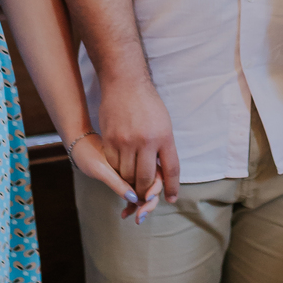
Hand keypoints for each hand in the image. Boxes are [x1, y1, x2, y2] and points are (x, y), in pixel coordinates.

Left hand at [69, 132, 162, 220]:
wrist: (81, 146)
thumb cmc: (89, 153)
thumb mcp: (100, 169)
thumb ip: (117, 182)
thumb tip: (135, 199)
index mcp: (138, 155)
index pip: (156, 175)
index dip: (154, 189)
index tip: (146, 200)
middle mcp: (140, 163)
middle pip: (153, 185)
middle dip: (149, 203)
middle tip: (140, 216)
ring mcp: (134, 171)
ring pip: (145, 191)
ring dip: (141, 206)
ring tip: (136, 218)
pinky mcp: (127, 178)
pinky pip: (134, 192)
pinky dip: (132, 204)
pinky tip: (124, 214)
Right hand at [97, 73, 181, 203]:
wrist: (125, 83)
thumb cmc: (147, 103)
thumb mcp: (163, 124)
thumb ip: (162, 147)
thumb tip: (161, 171)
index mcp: (165, 137)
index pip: (171, 170)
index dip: (171, 187)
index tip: (170, 198)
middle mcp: (147, 141)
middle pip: (147, 178)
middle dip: (146, 191)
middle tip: (145, 196)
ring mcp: (127, 141)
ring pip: (128, 175)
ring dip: (130, 182)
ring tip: (132, 183)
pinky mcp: (110, 140)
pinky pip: (114, 165)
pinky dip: (117, 171)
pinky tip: (120, 169)